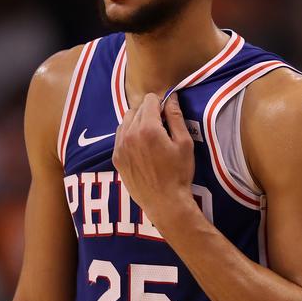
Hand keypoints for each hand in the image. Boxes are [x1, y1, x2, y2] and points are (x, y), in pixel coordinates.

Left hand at [112, 92, 195, 224]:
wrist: (165, 202)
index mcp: (148, 128)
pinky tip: (142, 146)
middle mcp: (130, 134)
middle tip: (163, 126)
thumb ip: (176, 117)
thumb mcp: (185, 143)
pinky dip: (130, 134)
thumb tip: (171, 97)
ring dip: (138, 121)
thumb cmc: (179, 173)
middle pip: (137, 109)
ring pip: (126, 121)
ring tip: (152, 135)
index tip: (168, 113)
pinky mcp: (116, 158)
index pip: (150, 100)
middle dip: (150, 111)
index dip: (161, 102)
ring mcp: (120, 146)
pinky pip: (120, 136)